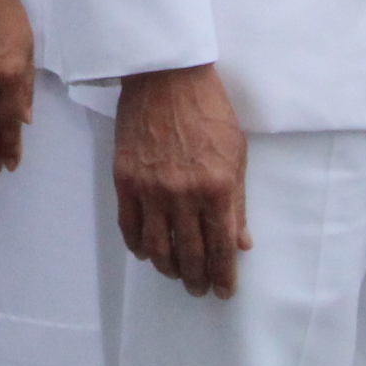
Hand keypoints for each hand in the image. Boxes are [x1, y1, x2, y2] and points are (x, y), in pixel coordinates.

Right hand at [114, 62, 247, 297]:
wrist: (166, 75)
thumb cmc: (208, 109)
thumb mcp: (235, 154)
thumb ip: (237, 202)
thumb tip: (241, 242)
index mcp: (217, 188)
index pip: (221, 248)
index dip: (223, 276)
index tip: (223, 290)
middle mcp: (183, 194)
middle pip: (189, 255)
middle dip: (196, 279)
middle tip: (197, 289)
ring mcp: (151, 188)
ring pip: (157, 248)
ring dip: (167, 268)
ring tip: (174, 273)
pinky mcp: (125, 179)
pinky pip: (129, 226)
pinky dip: (138, 246)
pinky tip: (146, 251)